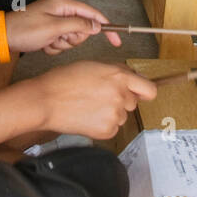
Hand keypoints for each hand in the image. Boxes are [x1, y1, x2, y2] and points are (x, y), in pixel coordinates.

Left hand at [7, 0, 122, 54]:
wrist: (2, 37)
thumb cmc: (24, 30)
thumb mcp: (54, 28)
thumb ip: (78, 25)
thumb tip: (97, 25)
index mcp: (63, 4)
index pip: (93, 14)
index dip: (106, 27)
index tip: (117, 40)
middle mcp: (61, 9)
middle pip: (83, 28)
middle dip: (72, 38)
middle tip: (57, 38)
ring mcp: (55, 20)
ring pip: (72, 38)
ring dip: (61, 44)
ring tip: (47, 41)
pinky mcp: (50, 30)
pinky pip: (61, 43)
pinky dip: (54, 47)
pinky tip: (42, 44)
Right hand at [32, 62, 158, 140]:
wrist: (46, 101)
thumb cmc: (64, 80)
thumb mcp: (94, 66)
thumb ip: (117, 71)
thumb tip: (133, 78)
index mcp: (119, 77)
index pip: (150, 89)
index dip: (144, 92)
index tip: (140, 93)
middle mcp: (120, 96)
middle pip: (133, 102)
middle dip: (121, 100)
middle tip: (100, 97)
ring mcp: (115, 115)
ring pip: (122, 116)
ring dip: (111, 112)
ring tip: (89, 106)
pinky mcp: (107, 131)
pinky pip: (113, 128)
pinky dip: (103, 124)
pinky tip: (87, 116)